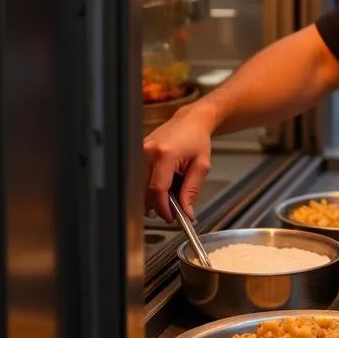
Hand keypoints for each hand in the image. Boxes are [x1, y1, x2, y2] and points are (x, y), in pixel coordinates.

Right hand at [143, 103, 216, 223]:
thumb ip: (192, 190)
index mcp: (164, 154)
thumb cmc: (197, 138)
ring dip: (154, 195)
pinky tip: (165, 181)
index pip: (158, 189)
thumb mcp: (201, 166)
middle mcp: (147, 152)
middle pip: (145, 191)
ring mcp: (140, 151)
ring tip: (172, 190)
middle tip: (174, 209)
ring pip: (140, 187)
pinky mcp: (137, 152)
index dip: (164, 208)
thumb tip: (187, 210)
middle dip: (159, 205)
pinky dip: (151, 185)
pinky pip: (140, 177)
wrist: (191, 121)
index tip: (172, 217)